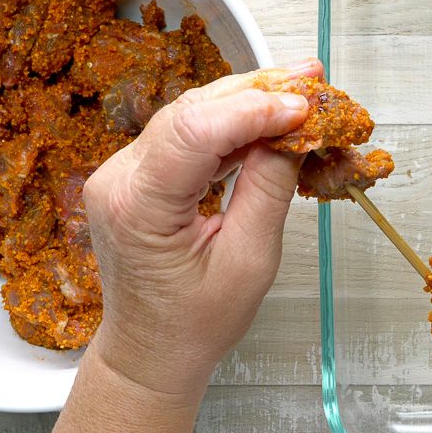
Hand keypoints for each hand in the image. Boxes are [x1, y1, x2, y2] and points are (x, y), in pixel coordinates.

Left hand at [81, 58, 321, 398]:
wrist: (151, 351)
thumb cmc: (196, 322)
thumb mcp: (249, 260)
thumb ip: (269, 189)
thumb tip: (294, 132)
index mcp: (138, 207)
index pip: (194, 131)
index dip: (253, 109)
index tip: (304, 107)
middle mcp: (118, 179)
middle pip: (191, 111)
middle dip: (256, 92)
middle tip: (312, 80)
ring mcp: (121, 173)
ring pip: (189, 114)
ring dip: (247, 102)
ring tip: (301, 93)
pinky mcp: (135, 174)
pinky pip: (185, 134)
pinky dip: (230, 124)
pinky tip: (269, 118)